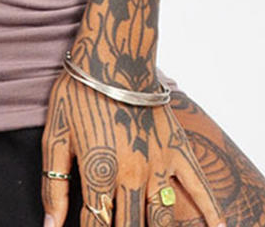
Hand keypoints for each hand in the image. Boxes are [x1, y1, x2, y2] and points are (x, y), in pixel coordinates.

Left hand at [40, 68, 225, 226]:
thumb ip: (53, 185)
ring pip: (161, 218)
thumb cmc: (78, 92)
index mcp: (98, 173)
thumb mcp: (55, 135)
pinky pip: (199, 188)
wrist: (112, 54)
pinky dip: (210, 212)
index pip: (97, 224)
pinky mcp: (178, 150)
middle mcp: (130, 176)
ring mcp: (158, 164)